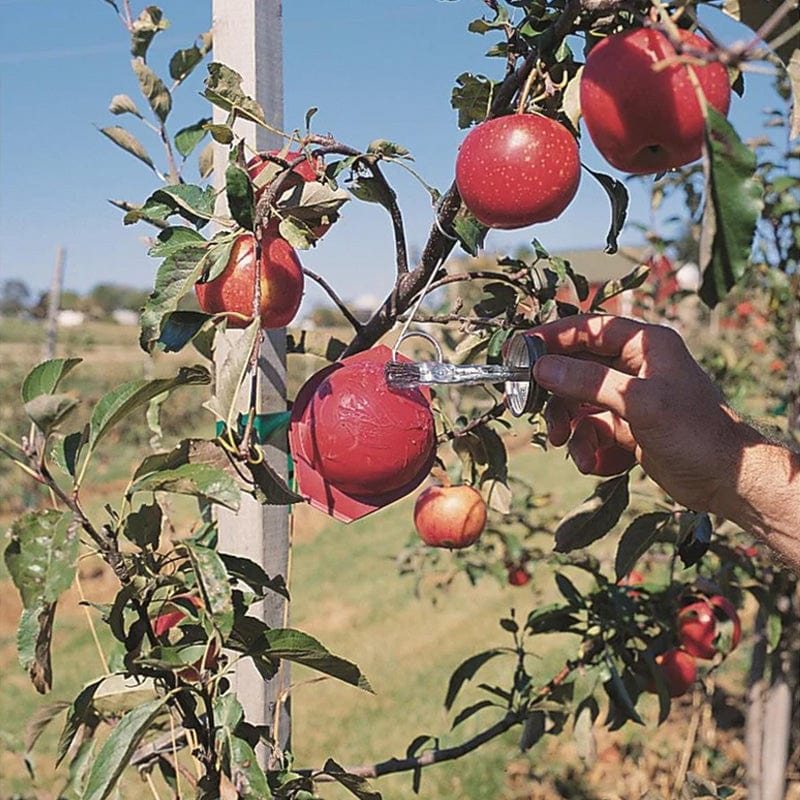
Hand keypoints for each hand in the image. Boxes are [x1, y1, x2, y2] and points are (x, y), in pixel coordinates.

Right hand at [530, 314, 759, 514]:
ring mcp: (629, 398)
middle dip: (556, 393)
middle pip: (576, 367)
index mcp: (645, 344)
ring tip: (565, 445)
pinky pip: (591, 430)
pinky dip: (587, 446)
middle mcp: (635, 366)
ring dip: (568, 426)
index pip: (589, 328)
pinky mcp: (627, 427)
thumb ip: (588, 381)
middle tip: (535, 409)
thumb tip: (542, 367)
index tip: (520, 350)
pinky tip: (594, 464)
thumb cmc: (693, 431)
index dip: (553, 337)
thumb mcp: (638, 402)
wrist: (726, 479)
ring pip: (579, 402)